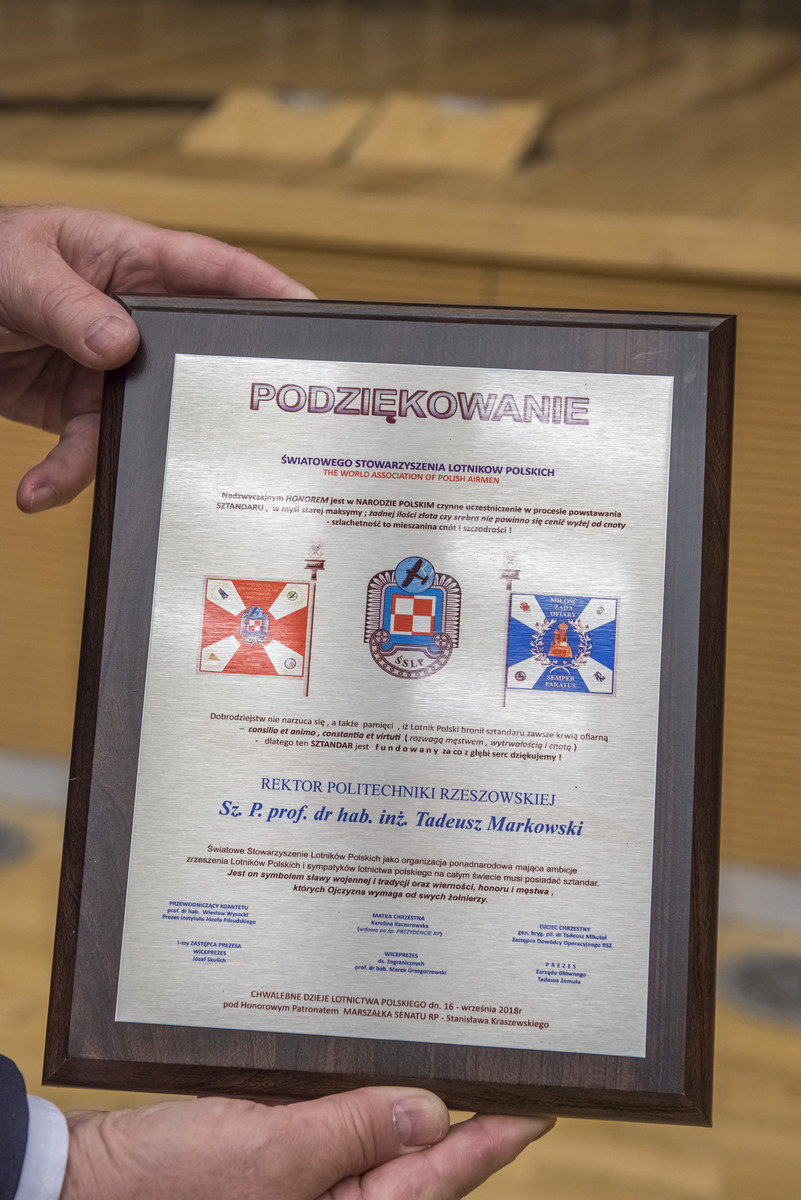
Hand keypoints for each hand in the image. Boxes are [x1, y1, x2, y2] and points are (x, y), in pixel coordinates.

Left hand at [0, 206, 314, 512]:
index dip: (267, 291)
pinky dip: (67, 475)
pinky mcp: (76, 405)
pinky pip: (89, 447)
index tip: (310, 317)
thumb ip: (70, 305)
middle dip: (209, 393)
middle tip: (244, 427)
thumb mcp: (18, 271)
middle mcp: (127, 313)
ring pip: (140, 416)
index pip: (214, 272)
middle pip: (190, 356)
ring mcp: (104, 363)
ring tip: (72, 478)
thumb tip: (120, 345)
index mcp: (129, 260)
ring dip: (113, 453)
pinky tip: (39, 491)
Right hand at [61, 1087, 553, 1199]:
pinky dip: (362, 1095)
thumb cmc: (172, 1180)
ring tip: (454, 1055)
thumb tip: (430, 1110)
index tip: (541, 1100)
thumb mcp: (270, 1152)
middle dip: (462, 1113)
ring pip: (382, 1139)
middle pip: (420, 1160)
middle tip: (505, 1063)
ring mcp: (312, 1182)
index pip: (441, 1175)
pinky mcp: (286, 1158)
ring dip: (412, 1099)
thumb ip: (352, 1130)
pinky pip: (341, 1126)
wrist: (95, 1183)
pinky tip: (374, 1062)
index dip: (495, 1136)